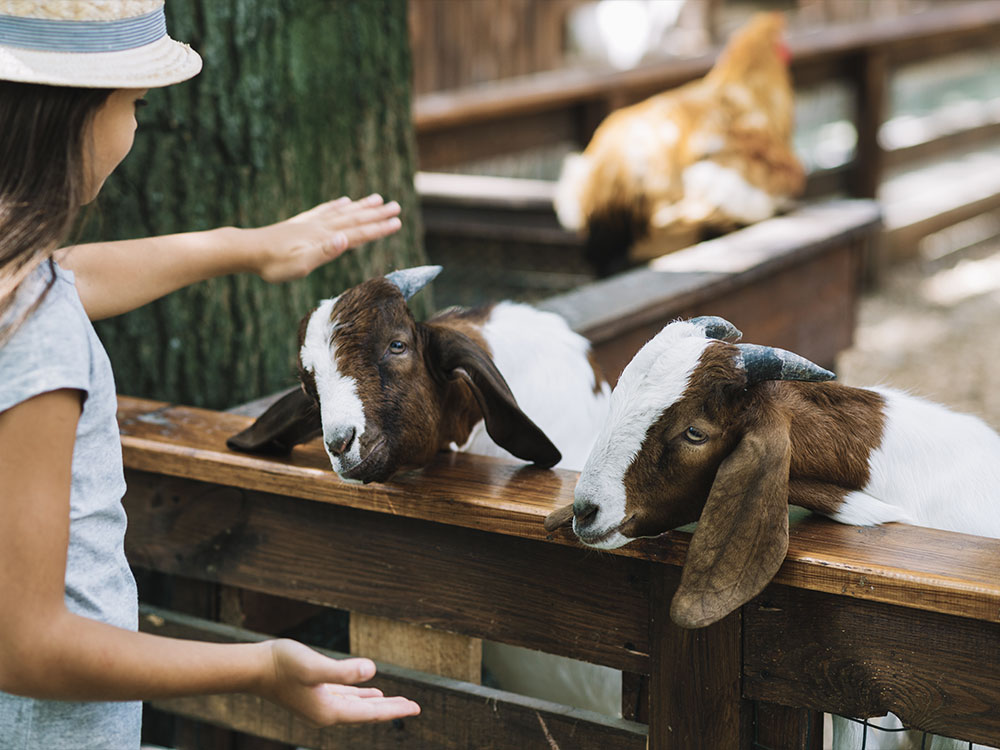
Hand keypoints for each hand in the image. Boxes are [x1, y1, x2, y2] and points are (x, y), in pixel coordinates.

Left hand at [252, 194, 402, 282]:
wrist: (247, 250)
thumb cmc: (274, 263)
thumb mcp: (301, 263)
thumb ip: (325, 251)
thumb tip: (346, 238)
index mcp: (325, 238)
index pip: (358, 233)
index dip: (379, 228)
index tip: (397, 222)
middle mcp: (321, 227)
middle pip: (355, 219)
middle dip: (376, 214)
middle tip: (397, 206)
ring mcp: (311, 223)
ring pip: (343, 212)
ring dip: (362, 207)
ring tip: (377, 199)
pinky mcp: (301, 223)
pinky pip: (325, 210)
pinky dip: (337, 205)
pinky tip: (343, 201)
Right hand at [257, 638, 419, 726]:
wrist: (254, 667)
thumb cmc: (282, 665)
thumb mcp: (314, 666)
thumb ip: (343, 671)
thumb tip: (371, 671)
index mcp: (329, 711)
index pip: (370, 714)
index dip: (394, 710)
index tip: (416, 708)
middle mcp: (326, 713)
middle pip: (366, 713)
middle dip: (390, 709)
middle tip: (414, 707)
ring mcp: (319, 705)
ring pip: (357, 706)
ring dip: (377, 704)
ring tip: (396, 702)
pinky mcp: (314, 694)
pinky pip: (345, 698)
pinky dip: (359, 696)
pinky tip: (368, 691)